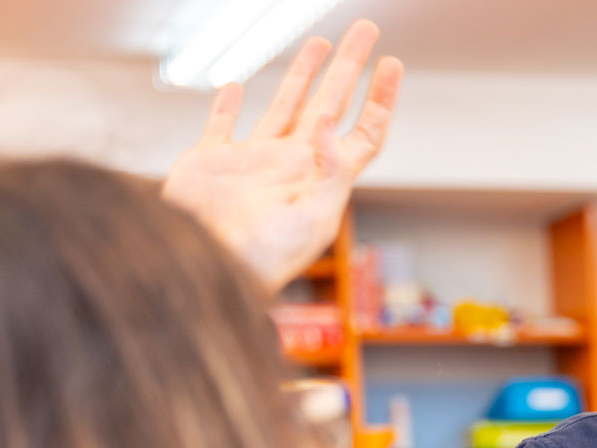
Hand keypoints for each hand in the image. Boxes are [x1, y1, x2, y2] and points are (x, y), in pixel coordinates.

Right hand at [162, 20, 401, 290]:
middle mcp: (291, 164)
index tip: (392, 62)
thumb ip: (329, 170)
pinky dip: (226, 105)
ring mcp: (252, 162)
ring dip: (301, 75)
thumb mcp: (311, 218)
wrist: (204, 270)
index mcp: (321, 177)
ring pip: (283, 106)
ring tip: (319, 43)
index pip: (362, 130)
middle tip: (366, 29)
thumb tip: (332, 126)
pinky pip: (221, 125)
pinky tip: (234, 85)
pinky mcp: (211, 162)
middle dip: (349, 68)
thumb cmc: (262, 258)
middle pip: (329, 105)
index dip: (380, 98)